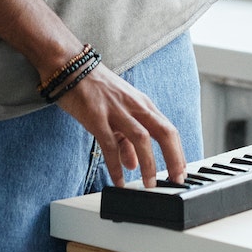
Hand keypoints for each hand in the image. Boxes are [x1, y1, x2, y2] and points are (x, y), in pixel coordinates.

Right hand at [54, 63, 188, 188]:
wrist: (70, 67)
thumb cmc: (96, 89)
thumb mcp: (118, 113)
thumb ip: (126, 141)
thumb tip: (133, 165)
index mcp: (143, 105)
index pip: (169, 130)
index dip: (178, 153)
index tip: (181, 174)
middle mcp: (135, 106)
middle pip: (164, 132)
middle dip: (174, 158)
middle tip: (176, 181)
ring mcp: (117, 110)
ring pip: (142, 138)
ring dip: (148, 164)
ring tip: (149, 185)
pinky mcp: (97, 116)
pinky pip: (110, 145)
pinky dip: (116, 165)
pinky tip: (119, 181)